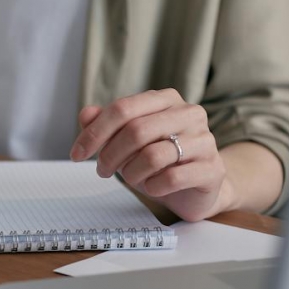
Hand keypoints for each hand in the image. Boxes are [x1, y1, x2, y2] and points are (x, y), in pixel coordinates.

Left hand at [70, 89, 229, 221]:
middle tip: (102, 170)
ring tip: (132, 179)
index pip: (123, 109)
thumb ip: (106, 125)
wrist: (196, 188)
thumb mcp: (127, 142)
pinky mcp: (212, 168)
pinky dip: (153, 187)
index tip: (76, 154)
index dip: (94, 133)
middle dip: (110, 155)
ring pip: (153, 156)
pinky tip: (153, 187)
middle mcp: (189, 113)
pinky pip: (172, 178)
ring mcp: (204, 140)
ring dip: (131, 173)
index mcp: (165, 100)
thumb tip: (86, 114)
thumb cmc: (158, 161)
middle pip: (136, 131)